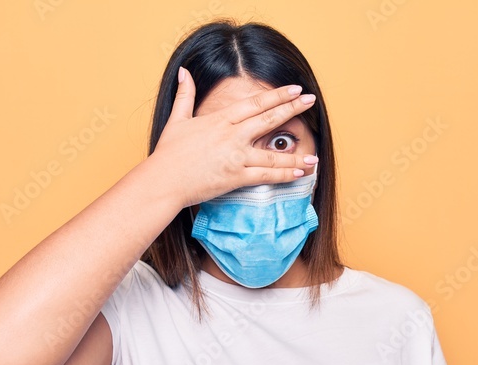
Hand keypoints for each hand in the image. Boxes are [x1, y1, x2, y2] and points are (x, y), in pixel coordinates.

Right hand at [147, 66, 319, 209]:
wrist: (162, 181)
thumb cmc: (168, 153)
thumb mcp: (177, 119)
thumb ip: (185, 95)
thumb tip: (184, 72)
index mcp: (220, 119)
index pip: (255, 103)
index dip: (277, 95)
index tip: (294, 90)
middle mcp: (231, 135)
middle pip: (268, 119)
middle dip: (292, 109)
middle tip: (311, 100)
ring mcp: (235, 157)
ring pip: (272, 153)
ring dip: (296, 155)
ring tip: (314, 156)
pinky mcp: (236, 177)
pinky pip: (266, 176)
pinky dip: (285, 175)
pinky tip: (300, 174)